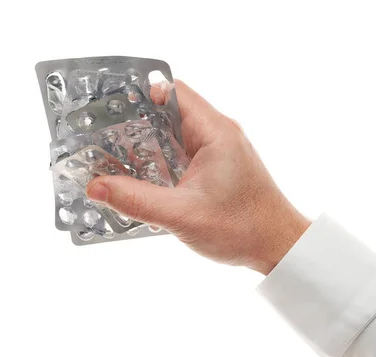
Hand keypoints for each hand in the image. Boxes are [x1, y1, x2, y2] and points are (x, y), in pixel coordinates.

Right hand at [86, 80, 309, 274]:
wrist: (278, 246)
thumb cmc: (243, 228)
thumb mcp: (182, 215)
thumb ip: (136, 200)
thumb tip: (96, 187)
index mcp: (215, 132)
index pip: (173, 92)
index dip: (139, 95)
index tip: (110, 110)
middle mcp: (219, 133)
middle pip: (170, 112)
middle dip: (137, 124)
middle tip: (106, 139)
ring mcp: (221, 150)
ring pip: (176, 134)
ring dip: (149, 145)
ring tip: (118, 159)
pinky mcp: (220, 166)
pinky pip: (185, 152)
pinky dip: (164, 160)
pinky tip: (145, 178)